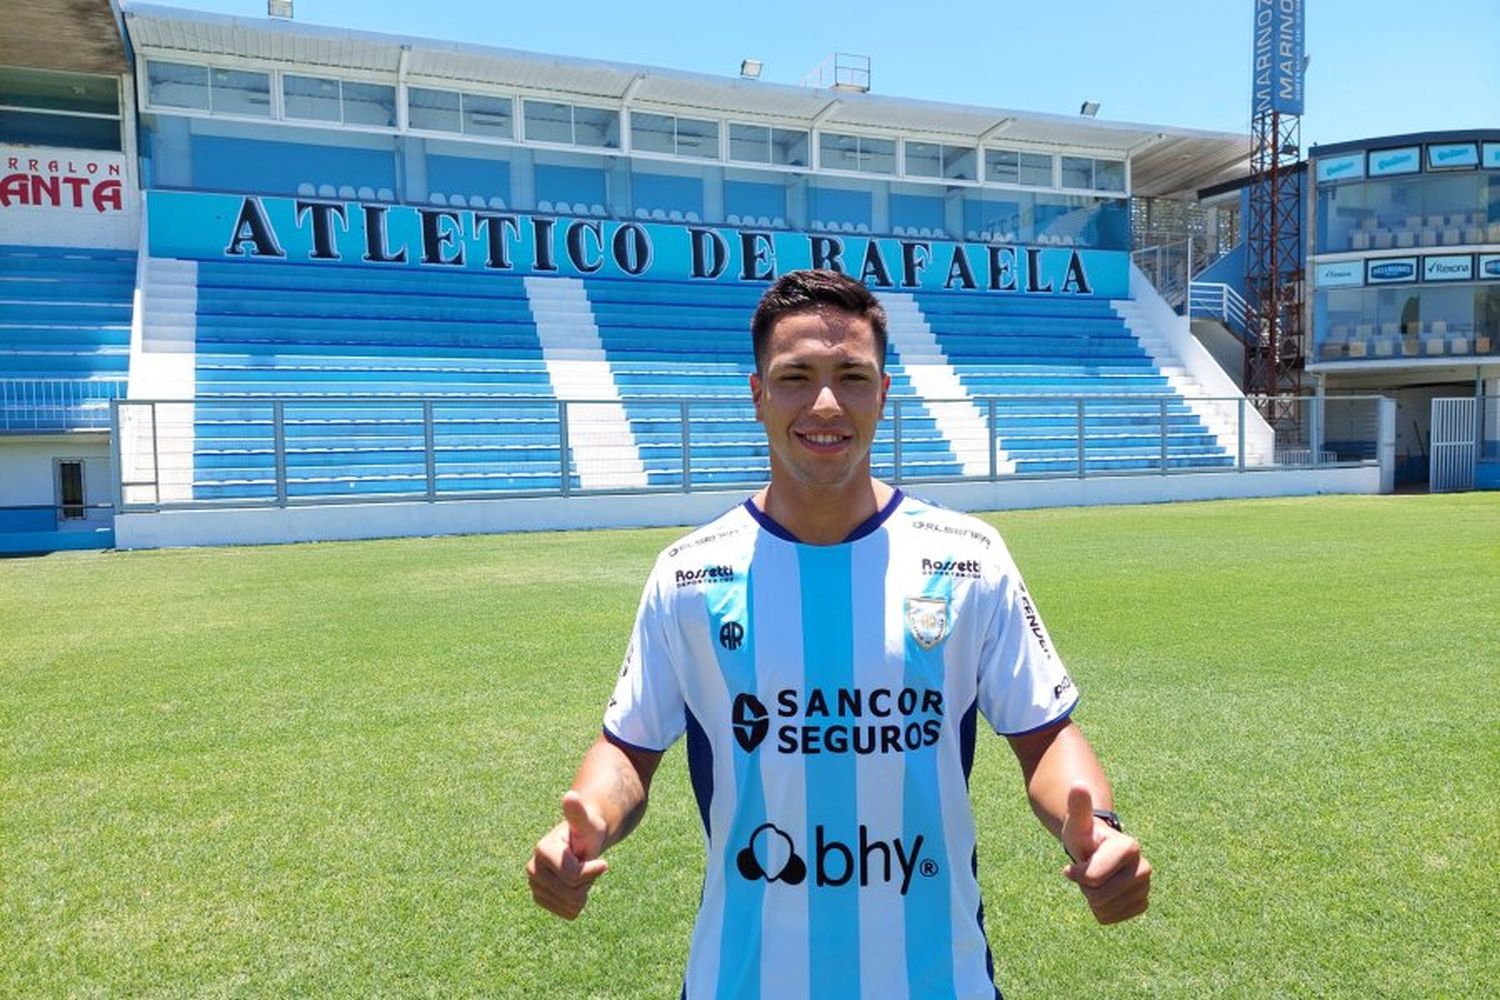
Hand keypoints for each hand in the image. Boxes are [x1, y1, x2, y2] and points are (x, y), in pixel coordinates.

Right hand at [526, 791, 608, 919]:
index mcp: (541, 850)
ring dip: (583, 891)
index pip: (573, 876)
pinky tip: (575, 885)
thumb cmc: (587, 831)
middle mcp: (532, 870)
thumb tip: (570, 796)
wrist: (582, 843)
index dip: (592, 870)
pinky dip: (578, 902)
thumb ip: (578, 813)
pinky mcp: (540, 899)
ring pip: (571, 905)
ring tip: (580, 872)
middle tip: (586, 864)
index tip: (600, 860)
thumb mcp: (587, 823)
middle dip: (587, 881)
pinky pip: (569, 913)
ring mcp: (534, 886)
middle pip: (571, 894)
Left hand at [1060, 783, 1151, 923]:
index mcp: (1129, 847)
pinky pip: (1113, 917)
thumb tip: (1078, 784)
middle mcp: (1144, 868)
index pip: (1092, 878)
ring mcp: (1146, 888)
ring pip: (1106, 909)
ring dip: (1093, 898)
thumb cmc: (1085, 835)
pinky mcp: (1142, 903)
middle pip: (1100, 897)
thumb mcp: (1077, 822)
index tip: (1076, 862)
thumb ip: (1078, 806)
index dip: (1076, 874)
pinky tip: (1104, 892)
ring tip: (1097, 879)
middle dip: (1086, 887)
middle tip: (1088, 870)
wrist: (1098, 851)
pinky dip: (1102, 909)